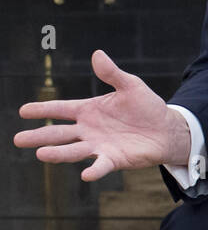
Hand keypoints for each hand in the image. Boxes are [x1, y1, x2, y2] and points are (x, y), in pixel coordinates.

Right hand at [12, 49, 189, 181]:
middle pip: (59, 133)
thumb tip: (97, 54)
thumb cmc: (146, 107)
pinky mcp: (114, 159)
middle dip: (39, 136)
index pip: (60, 109)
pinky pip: (101, 166)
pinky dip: (94, 170)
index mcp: (88, 110)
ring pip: (73, 150)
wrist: (167, 129)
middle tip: (18, 139)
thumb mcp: (130, 86)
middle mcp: (88, 129)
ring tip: (40, 154)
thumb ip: (112, 73)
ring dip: (58, 153)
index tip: (23, 110)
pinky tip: (85, 175)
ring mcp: (99, 145)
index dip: (42, 109)